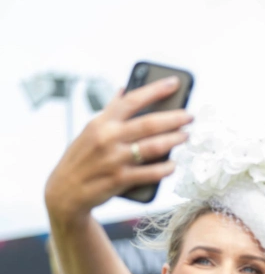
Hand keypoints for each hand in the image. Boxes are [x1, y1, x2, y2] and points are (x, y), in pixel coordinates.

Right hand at [45, 77, 192, 224]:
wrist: (65, 190)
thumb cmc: (82, 158)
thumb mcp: (90, 130)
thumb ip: (110, 112)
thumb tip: (123, 89)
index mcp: (101, 122)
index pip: (132, 100)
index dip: (155, 90)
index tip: (174, 82)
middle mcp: (108, 137)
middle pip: (149, 123)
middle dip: (174, 118)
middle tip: (190, 116)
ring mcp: (114, 159)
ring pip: (153, 147)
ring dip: (174, 140)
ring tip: (186, 136)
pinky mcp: (120, 179)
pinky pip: (150, 173)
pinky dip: (165, 168)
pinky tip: (174, 164)